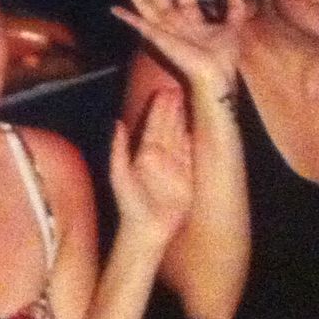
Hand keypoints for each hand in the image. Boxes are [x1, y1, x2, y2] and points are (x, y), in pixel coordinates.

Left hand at [109, 86, 192, 247]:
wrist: (147, 230)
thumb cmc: (129, 203)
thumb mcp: (119, 174)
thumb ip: (119, 148)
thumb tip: (117, 123)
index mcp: (145, 152)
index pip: (154, 125)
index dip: (160, 108)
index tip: (166, 90)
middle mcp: (162, 155)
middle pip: (170, 127)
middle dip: (175, 108)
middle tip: (183, 88)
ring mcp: (177, 165)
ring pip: (183, 137)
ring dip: (187, 120)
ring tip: (193, 100)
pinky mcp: (189, 177)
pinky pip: (194, 155)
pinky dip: (198, 141)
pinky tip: (202, 126)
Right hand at [112, 0, 246, 102]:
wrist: (216, 74)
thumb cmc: (224, 55)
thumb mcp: (234, 26)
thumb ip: (234, 7)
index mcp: (191, 16)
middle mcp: (174, 19)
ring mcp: (164, 28)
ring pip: (146, 4)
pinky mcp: (157, 37)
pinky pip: (140, 24)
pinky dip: (127, 17)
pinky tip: (114, 8)